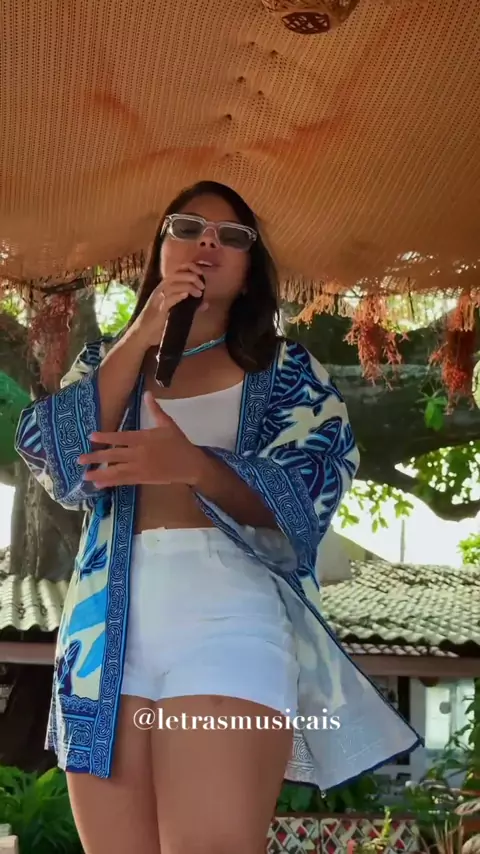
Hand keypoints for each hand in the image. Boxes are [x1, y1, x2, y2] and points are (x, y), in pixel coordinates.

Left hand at [78, 392, 205, 486]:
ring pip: (116, 471)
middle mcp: (139, 454)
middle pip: (114, 456)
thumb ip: (155, 410)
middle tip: (79, 460)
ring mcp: (140, 468)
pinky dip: (111, 482)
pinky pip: (124, 481)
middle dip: (96, 458)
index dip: (106, 437)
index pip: (121, 437)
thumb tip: (147, 393)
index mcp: (144, 438)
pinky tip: (99, 484)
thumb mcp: (168, 424)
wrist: (190, 464)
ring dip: (99, 474)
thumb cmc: (179, 443)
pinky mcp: (143, 478)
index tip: (91, 436)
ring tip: (85, 476)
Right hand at [130, 263, 208, 348]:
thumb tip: (205, 303)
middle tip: (202, 286)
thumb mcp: (176, 311)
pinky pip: (168, 299)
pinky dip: (178, 296)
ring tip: (199, 292)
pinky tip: (186, 295)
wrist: (142, 333)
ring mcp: (158, 299)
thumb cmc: (159, 322)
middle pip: (176, 275)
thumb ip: (190, 306)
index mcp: (164, 287)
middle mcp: (160, 289)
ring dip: (188, 286)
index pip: (177, 271)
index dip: (190, 268)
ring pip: (172, 285)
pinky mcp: (158, 309)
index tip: (201, 274)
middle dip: (191, 277)